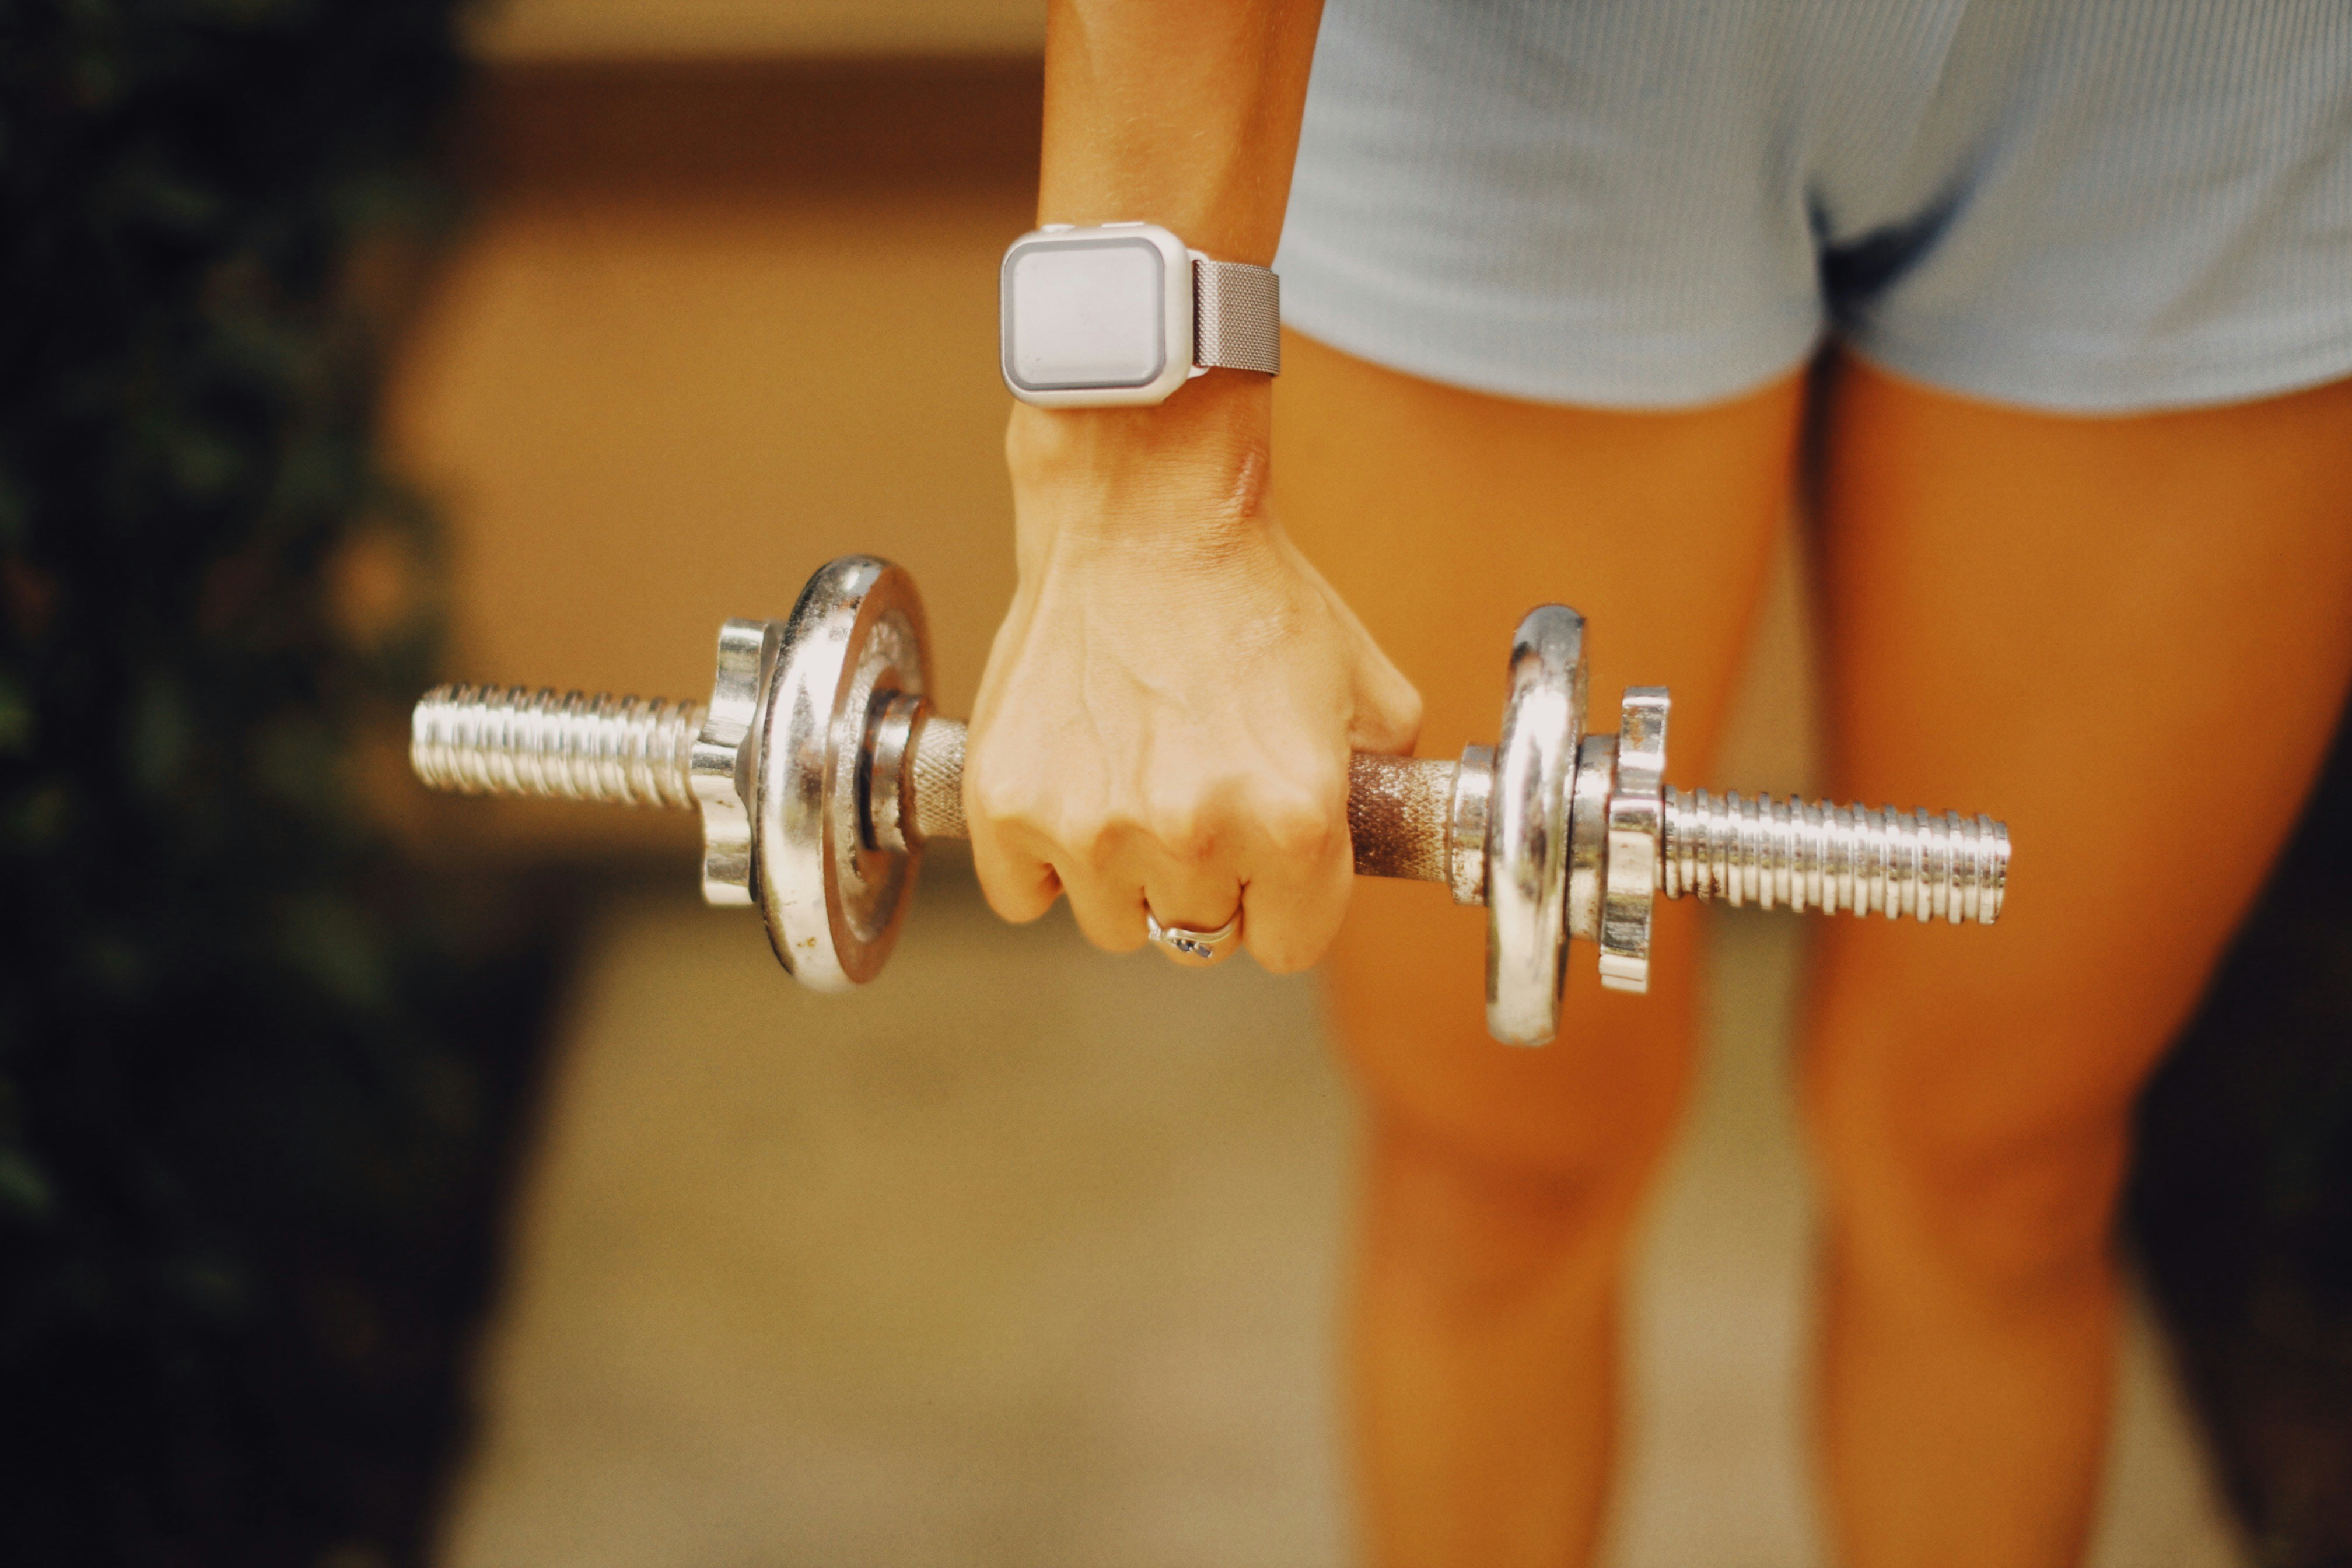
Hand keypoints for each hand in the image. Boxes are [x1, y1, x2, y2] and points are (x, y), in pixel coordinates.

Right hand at [966, 386, 1420, 972]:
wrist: (1144, 513)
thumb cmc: (1255, 592)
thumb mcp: (1370, 692)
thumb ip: (1386, 792)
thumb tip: (1383, 845)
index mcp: (1294, 821)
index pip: (1289, 946)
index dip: (1284, 903)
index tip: (1268, 863)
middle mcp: (1193, 835)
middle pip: (1200, 939)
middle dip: (1208, 883)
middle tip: (1198, 800)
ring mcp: (1091, 826)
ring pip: (1114, 925)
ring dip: (1126, 876)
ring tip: (1134, 785)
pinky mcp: (1009, 804)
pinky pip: (1023, 895)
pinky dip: (1040, 860)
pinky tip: (1072, 790)